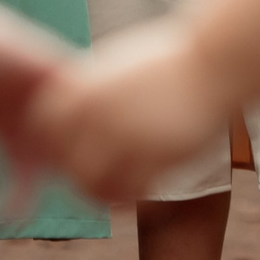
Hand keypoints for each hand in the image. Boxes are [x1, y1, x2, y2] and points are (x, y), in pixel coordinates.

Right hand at [0, 0, 69, 200]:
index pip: (24, 170)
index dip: (21, 198)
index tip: (11, 222)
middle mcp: (21, 103)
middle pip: (56, 150)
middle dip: (63, 177)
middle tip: (59, 202)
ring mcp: (34, 81)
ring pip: (74, 119)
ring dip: (78, 146)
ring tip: (73, 173)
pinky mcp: (42, 60)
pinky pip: (81, 86)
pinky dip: (85, 109)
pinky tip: (80, 136)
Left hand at [28, 17, 230, 202]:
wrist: (215, 63)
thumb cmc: (169, 60)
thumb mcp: (119, 63)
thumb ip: (90, 88)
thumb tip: (66, 111)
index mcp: (84, 86)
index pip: (44, 124)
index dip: (53, 138)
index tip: (68, 145)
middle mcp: (97, 113)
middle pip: (64, 159)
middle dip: (75, 169)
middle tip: (92, 174)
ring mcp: (125, 138)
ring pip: (91, 184)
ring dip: (99, 191)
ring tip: (114, 191)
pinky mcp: (154, 159)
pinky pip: (125, 194)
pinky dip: (127, 199)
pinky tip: (138, 193)